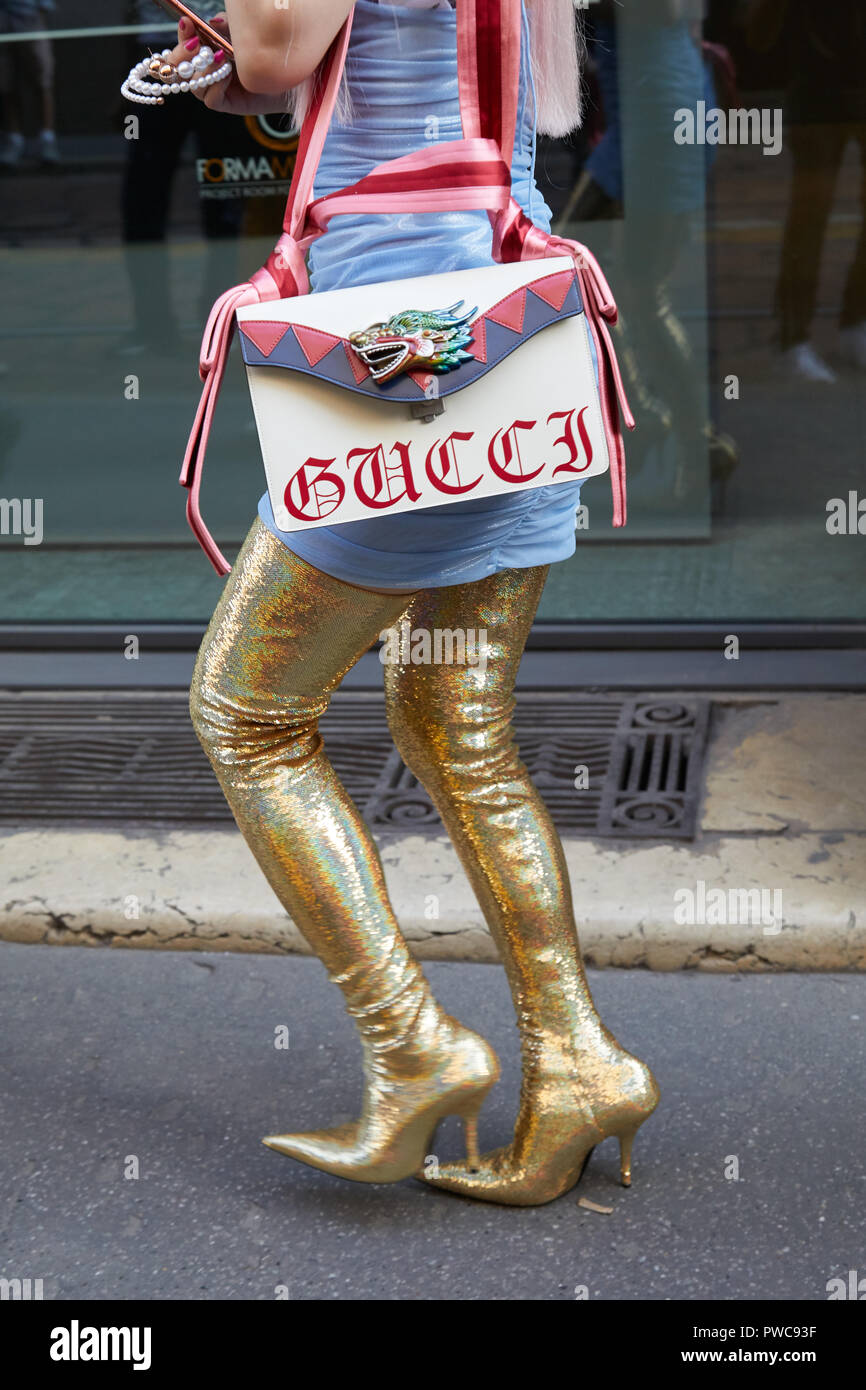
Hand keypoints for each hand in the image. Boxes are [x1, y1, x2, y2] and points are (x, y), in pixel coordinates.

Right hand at [162, 12, 291, 115]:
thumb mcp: (246, 33)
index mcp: (207, 49)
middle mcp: (207, 70)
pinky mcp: (227, 104)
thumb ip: (229, 26)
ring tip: (219, 58)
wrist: (291, 76)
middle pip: (179, 68)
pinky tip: (228, 76)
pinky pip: (211, 99)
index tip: (187, 22)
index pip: (185, 44)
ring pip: (193, 84)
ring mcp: (216, 88)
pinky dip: (216, 86)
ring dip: (203, 70)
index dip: (182, 34)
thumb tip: (212, 22)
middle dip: (182, 55)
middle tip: (194, 44)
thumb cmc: (267, 52)